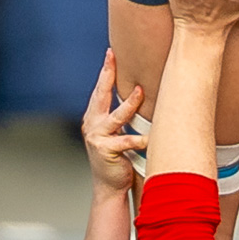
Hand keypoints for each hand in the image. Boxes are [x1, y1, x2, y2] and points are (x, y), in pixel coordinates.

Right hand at [81, 49, 146, 193]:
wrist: (109, 187)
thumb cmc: (117, 158)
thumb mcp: (115, 133)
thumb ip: (120, 116)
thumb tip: (138, 93)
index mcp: (93, 117)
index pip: (100, 90)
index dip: (106, 71)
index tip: (111, 53)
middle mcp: (91, 124)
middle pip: (101, 95)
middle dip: (108, 75)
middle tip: (113, 57)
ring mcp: (96, 137)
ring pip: (116, 117)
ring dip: (129, 105)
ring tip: (140, 92)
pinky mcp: (105, 150)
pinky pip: (125, 141)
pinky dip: (137, 139)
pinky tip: (147, 138)